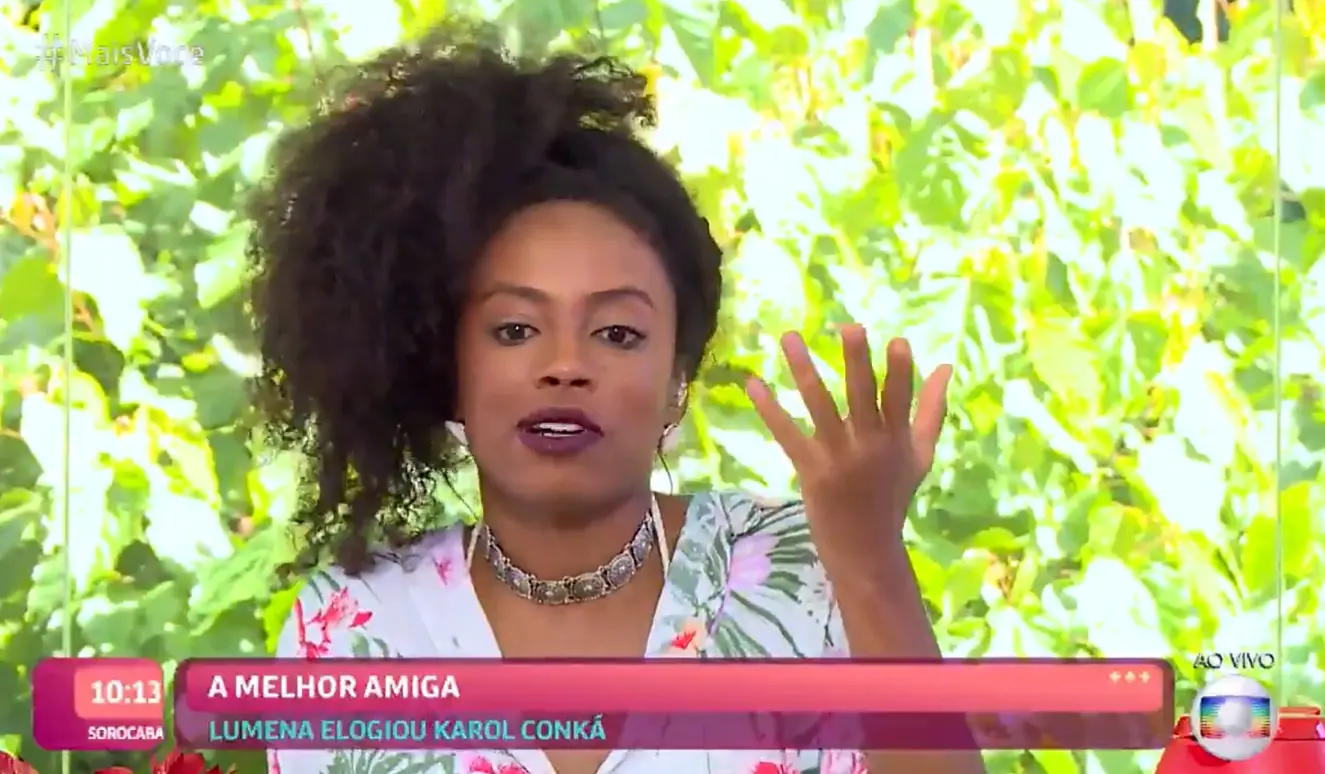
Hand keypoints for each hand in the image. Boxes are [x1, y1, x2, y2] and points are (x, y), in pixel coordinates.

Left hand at [746, 325, 951, 577]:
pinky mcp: (810, 470)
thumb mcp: (920, 455)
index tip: (896, 340)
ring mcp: (837, 457)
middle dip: (856, 361)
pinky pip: (787, 433)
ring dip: (803, 369)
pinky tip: (753, 383)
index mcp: (897, 438)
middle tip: (848, 326)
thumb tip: (945, 365)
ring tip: (789, 336)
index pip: (900, 398)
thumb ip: (932, 410)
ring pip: (819, 405)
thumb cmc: (893, 496)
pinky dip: (769, 409)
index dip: (899, 371)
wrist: (866, 549)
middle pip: (861, 395)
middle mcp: (869, 445)